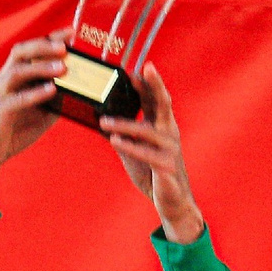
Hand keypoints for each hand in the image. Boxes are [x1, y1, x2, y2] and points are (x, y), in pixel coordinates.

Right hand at [0, 33, 65, 202]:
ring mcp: (0, 94)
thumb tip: (80, 92)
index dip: (50, 38)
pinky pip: (16, 99)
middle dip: (43, 46)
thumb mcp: (42, 112)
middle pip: (21, 52)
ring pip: (17, 72)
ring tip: (62, 68)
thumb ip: (57, 99)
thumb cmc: (15, 128)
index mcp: (15, 74)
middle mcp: (5, 79)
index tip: (71, 32)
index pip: (32, 49)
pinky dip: (34, 94)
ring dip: (41, 68)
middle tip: (65, 47)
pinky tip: (51, 91)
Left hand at [102, 66, 204, 243]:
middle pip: (164, 103)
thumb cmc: (152, 174)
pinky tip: (114, 141)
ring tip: (104, 122)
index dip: (146, 83)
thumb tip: (99, 119)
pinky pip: (146, 154)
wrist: (172, 203)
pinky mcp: (167, 167)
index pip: (155, 99)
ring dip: (125, 124)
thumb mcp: (133, 151)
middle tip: (146, 68)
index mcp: (162, 126)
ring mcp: (170, 149)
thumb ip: (121, 134)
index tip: (133, 70)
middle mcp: (169, 133)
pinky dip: (129, 146)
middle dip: (156, 84)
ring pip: (147, 131)